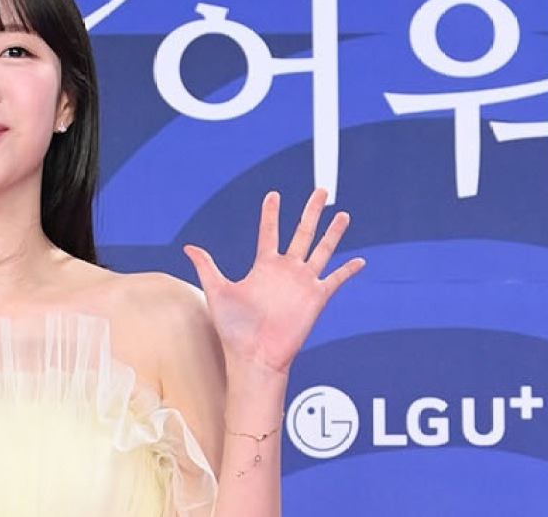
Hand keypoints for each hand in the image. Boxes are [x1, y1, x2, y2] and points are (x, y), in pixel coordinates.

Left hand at [184, 189, 363, 375]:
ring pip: (322, 250)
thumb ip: (207, 267)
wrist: (253, 356)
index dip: (271, 213)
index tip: (274, 194)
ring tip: (342, 214)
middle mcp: (285, 271)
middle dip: (311, 211)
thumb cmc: (233, 329)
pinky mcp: (316, 299)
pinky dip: (347, 270)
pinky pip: (335, 280)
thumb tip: (188, 247)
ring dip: (333, 232)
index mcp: (263, 266)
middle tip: (321, 191)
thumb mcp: (217, 291)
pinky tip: (359, 260)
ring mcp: (302, 283)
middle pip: (302, 232)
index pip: (270, 232)